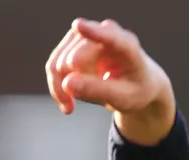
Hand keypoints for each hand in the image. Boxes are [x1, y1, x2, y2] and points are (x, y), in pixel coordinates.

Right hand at [45, 18, 175, 144]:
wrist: (134, 85)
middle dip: (76, 86)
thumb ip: (98, 90)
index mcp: (128, 45)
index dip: (94, 32)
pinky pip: (53, 66)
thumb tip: (67, 83)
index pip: (110, 37)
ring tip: (79, 103)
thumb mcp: (123, 98)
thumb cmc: (135, 90)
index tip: (79, 26)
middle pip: (74, 59)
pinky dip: (57, 88)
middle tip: (86, 103)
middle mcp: (104, 32)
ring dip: (65, 88)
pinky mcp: (70, 43)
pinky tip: (68, 104)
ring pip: (58, 63)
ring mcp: (85, 35)